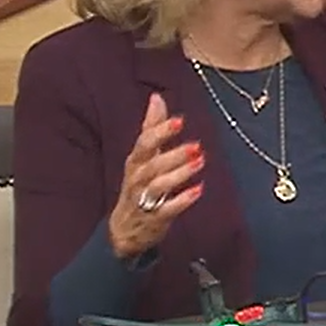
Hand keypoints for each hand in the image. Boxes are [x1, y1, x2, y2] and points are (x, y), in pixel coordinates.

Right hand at [106, 93, 204, 259]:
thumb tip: (156, 97)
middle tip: (197, 146)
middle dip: (174, 154)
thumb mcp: (143, 155)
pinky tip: (198, 190)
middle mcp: (138, 178)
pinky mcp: (154, 217)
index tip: (179, 121)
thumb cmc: (138, 184)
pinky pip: (167, 208)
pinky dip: (182, 200)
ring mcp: (144, 198)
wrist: (124, 227)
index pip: (145, 143)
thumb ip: (152, 127)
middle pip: (153, 164)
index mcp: (136, 160)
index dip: (161, 131)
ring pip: (159, 185)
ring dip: (180, 174)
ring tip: (200, 163)